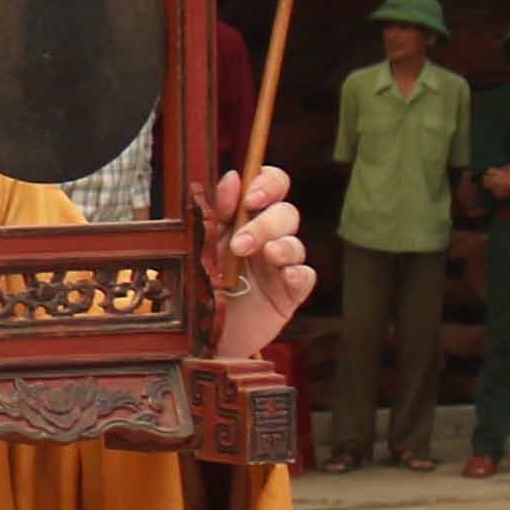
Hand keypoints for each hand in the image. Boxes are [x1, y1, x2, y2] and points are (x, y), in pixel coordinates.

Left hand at [203, 166, 313, 362]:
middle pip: (285, 213)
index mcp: (246, 219)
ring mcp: (280, 265)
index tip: (252, 197)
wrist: (204, 333)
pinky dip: (298, 272)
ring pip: (296, 243)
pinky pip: (305, 276)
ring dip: (281, 245)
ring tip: (263, 256)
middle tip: (241, 244)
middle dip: (265, 224)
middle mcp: (268, 238)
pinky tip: (286, 275)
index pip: (271, 187)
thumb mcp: (204, 244)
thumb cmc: (204, 283)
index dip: (268, 184)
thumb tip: (233, 177)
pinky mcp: (290, 293)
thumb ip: (219, 212)